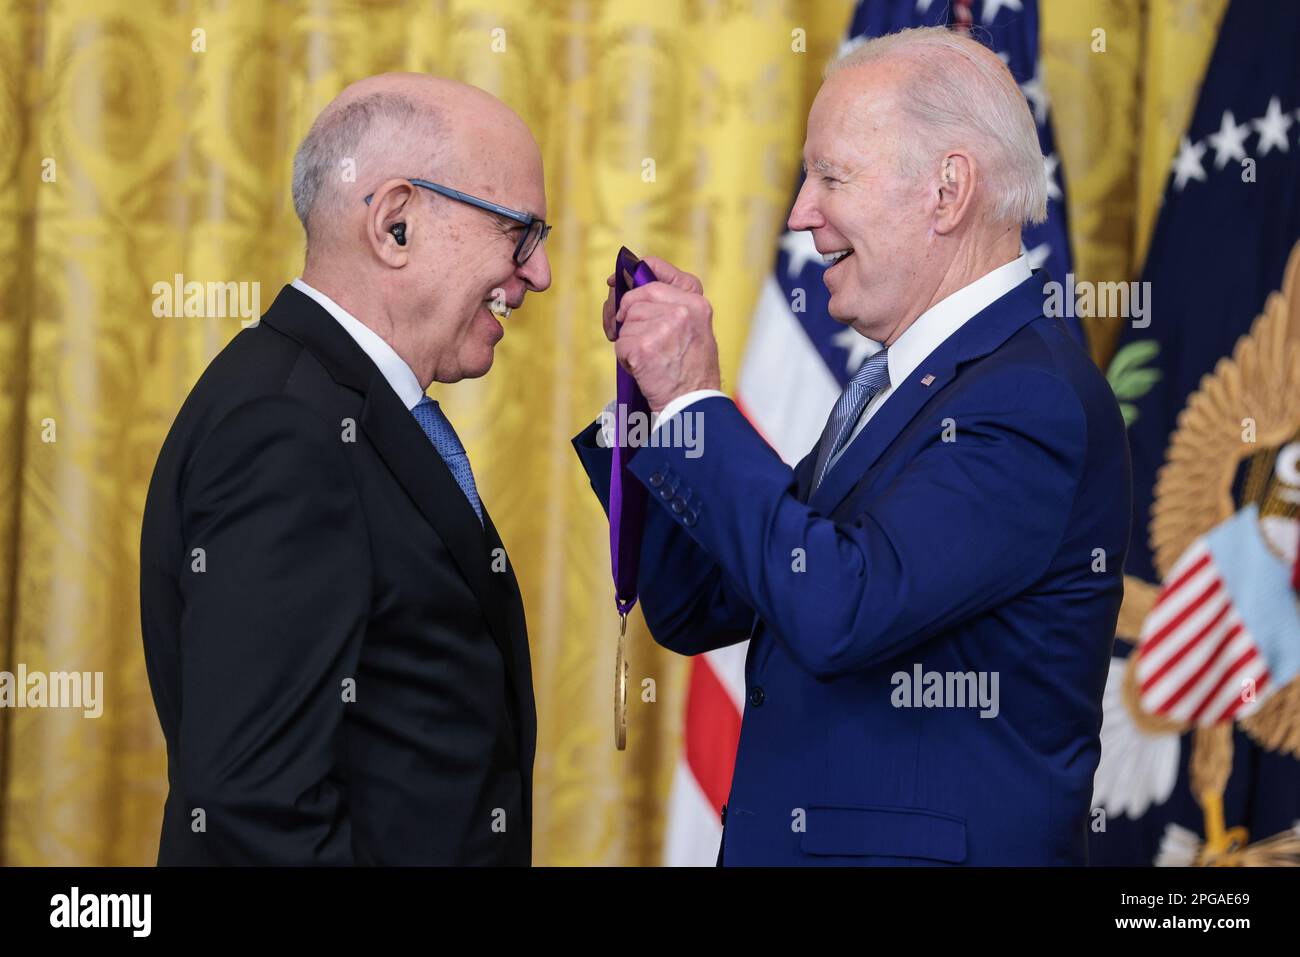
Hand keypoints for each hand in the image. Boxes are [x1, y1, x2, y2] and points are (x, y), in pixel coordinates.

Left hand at [606, 256, 721, 414]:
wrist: (692, 404)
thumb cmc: (691, 373)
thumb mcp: (696, 331)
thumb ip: (672, 307)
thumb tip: (627, 289)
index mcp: (697, 304)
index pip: (662, 273)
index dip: (639, 272)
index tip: (620, 279)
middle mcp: (682, 311)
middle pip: (637, 298)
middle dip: (627, 314)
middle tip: (631, 333)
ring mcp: (663, 327)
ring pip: (627, 322)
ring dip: (630, 341)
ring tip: (650, 358)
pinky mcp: (644, 346)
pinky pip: (621, 343)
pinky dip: (626, 358)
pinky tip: (643, 368)